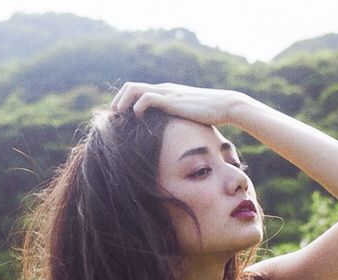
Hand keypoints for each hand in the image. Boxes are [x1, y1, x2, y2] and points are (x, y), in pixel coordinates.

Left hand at [109, 81, 243, 127]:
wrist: (224, 105)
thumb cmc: (210, 114)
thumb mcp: (189, 116)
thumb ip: (177, 120)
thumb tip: (172, 135)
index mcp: (166, 92)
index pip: (138, 89)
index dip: (124, 100)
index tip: (119, 116)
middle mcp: (163, 89)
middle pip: (130, 86)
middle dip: (118, 100)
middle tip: (112, 115)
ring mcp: (167, 93)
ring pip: (134, 89)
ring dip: (122, 101)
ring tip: (118, 115)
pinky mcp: (171, 100)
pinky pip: (147, 98)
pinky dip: (137, 106)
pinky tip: (137, 117)